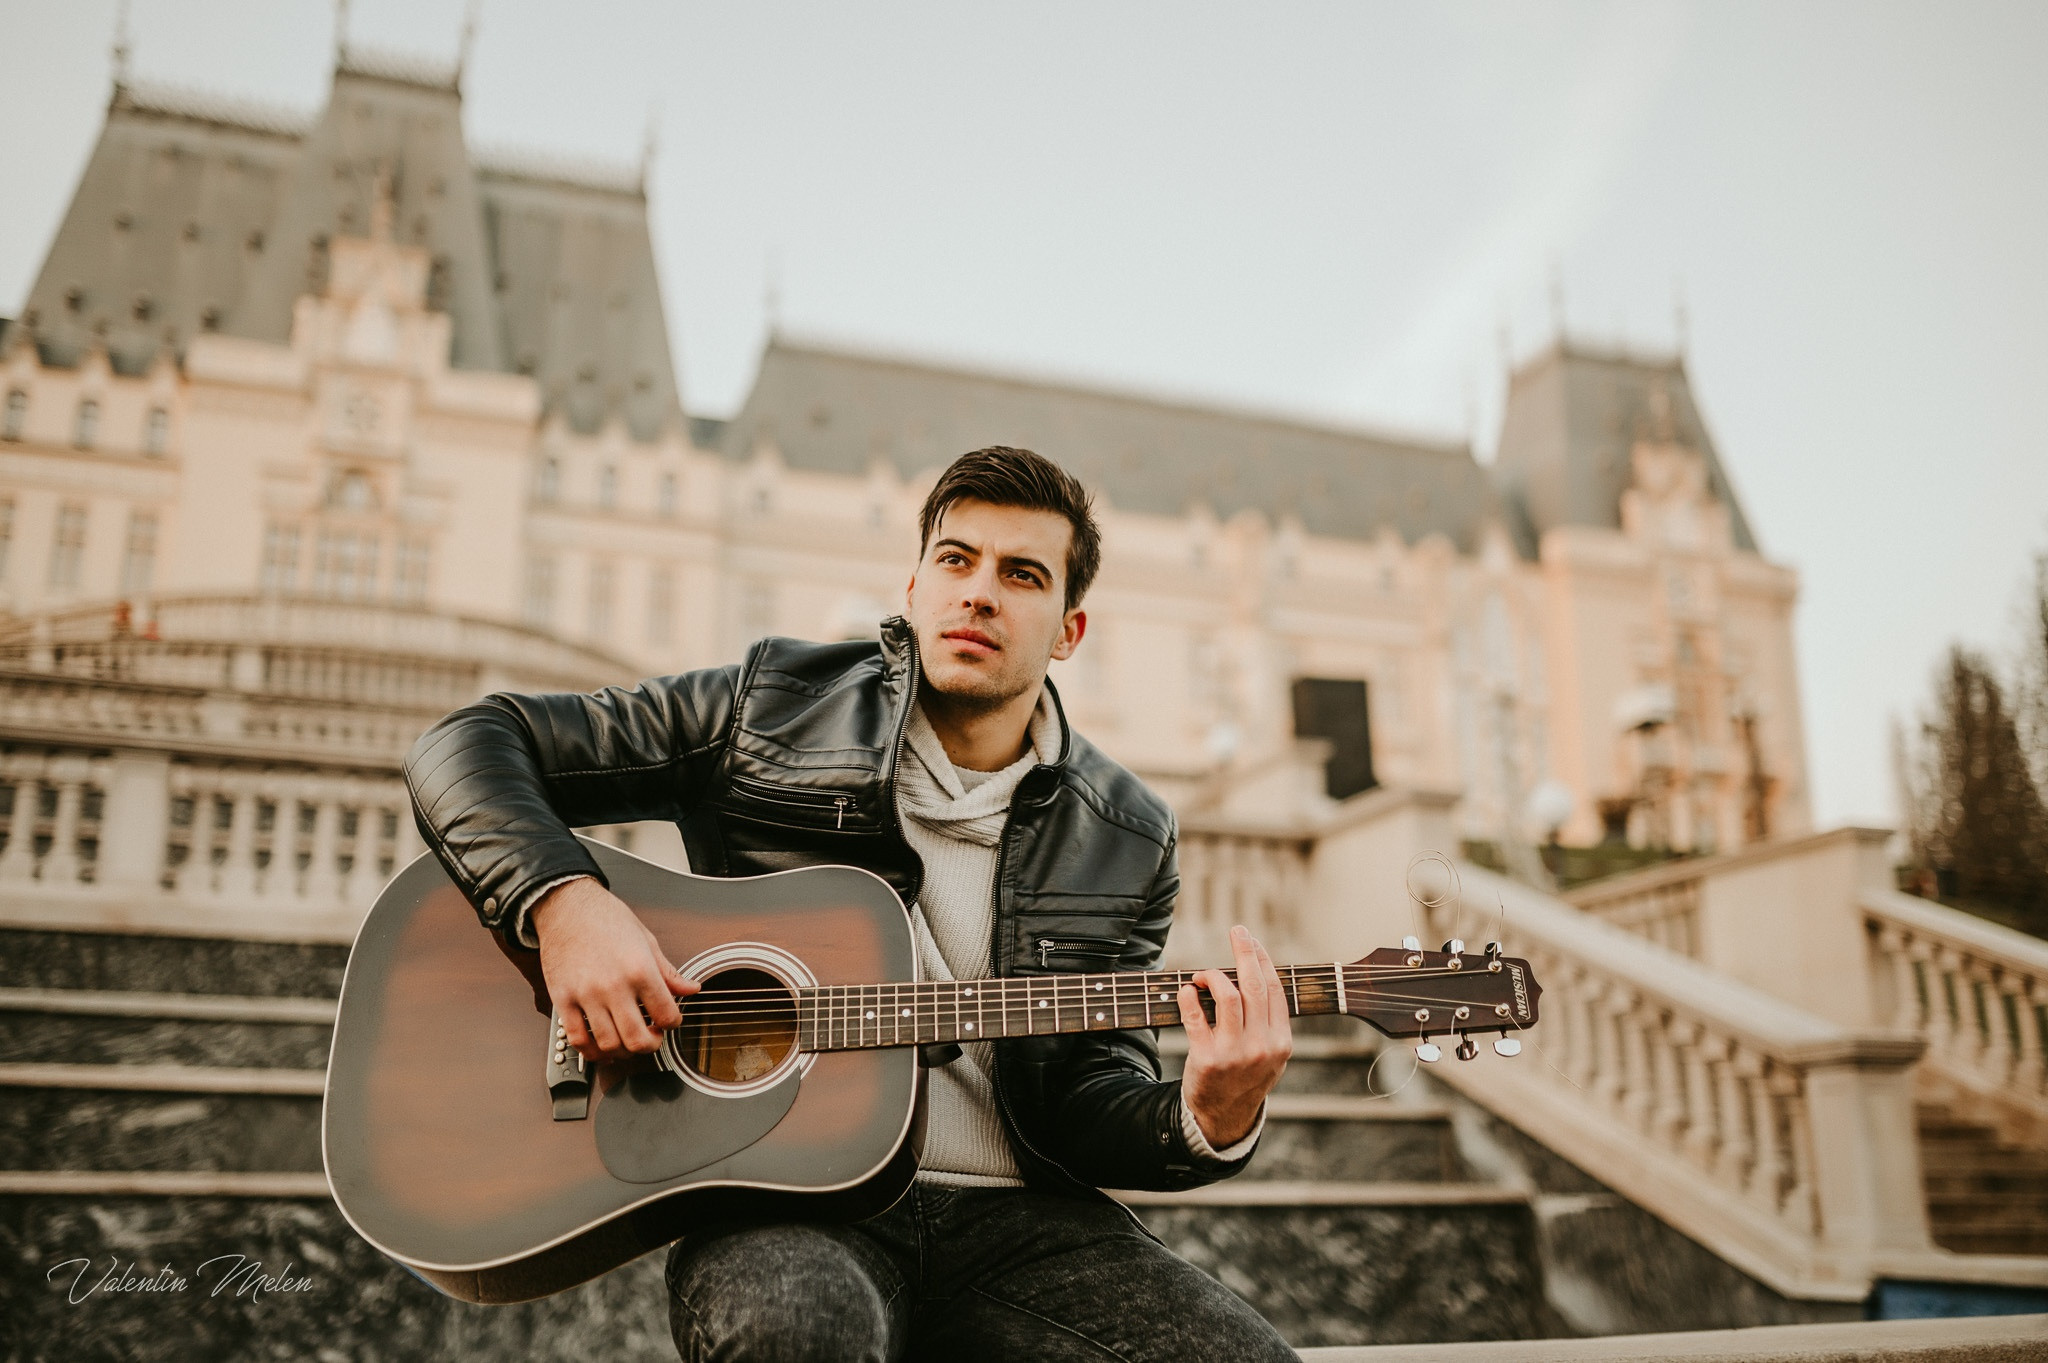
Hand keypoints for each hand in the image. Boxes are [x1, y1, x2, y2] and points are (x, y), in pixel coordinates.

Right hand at [532, 877, 697, 1061]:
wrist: (567, 906)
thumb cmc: (606, 918)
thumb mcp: (646, 940)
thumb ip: (668, 971)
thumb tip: (691, 989)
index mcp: (640, 969)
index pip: (666, 1015)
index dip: (673, 1024)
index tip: (669, 1021)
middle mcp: (614, 986)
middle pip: (637, 1039)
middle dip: (650, 1046)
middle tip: (651, 1038)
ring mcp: (586, 995)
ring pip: (608, 1044)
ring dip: (622, 1051)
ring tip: (627, 1041)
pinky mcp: (563, 999)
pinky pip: (577, 1038)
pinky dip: (591, 1051)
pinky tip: (600, 1046)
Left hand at [1178, 925, 1291, 1148]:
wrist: (1224, 1117)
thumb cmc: (1246, 1075)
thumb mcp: (1271, 1053)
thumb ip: (1268, 1019)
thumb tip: (1255, 970)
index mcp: (1281, 1041)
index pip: (1275, 989)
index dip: (1263, 959)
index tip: (1252, 940)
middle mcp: (1261, 1046)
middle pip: (1254, 986)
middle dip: (1245, 952)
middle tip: (1237, 931)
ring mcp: (1234, 1053)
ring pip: (1227, 996)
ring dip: (1213, 975)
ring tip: (1205, 974)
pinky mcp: (1207, 1059)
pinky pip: (1195, 1015)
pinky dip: (1189, 995)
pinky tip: (1187, 989)